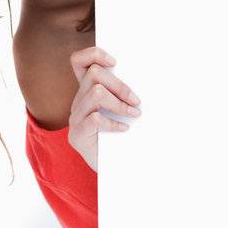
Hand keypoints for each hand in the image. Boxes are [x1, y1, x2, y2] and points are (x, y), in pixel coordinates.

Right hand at [67, 46, 141, 172]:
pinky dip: (113, 123)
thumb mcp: (124, 109)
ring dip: (119, 103)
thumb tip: (153, 74)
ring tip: (133, 114)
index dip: (94, 55)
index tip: (116, 63)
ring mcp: (75, 118)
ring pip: (96, 93)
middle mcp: (77, 101)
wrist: (115, 172)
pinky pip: (95, 119)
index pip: (78, 61)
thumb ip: (125, 93)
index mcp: (87, 91)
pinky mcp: (77, 136)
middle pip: (94, 75)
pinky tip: (124, 129)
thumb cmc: (123, 137)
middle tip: (136, 101)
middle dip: (120, 85)